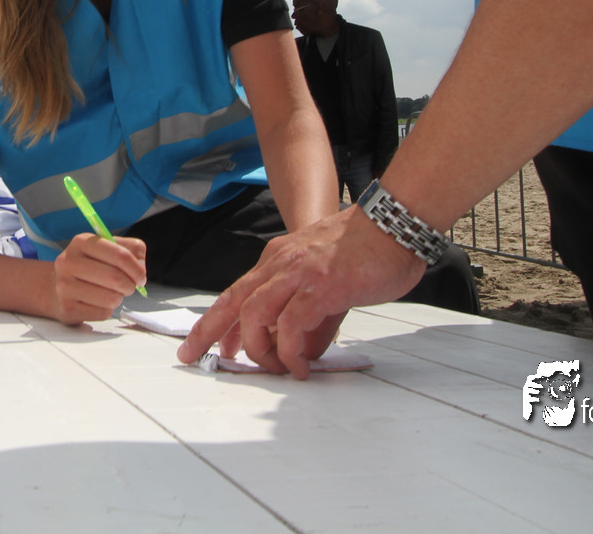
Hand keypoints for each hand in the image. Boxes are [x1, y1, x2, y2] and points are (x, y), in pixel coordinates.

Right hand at [49, 232, 146, 324]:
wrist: (54, 286)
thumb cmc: (88, 266)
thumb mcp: (108, 247)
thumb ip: (131, 249)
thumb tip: (140, 267)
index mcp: (81, 242)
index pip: (120, 255)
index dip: (137, 269)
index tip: (141, 276)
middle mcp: (69, 262)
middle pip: (116, 278)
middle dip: (130, 285)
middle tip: (129, 286)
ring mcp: (65, 286)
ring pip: (111, 298)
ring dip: (118, 298)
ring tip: (111, 293)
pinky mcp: (67, 308)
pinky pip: (103, 313)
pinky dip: (107, 310)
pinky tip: (98, 302)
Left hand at [177, 207, 424, 377]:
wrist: (395, 224)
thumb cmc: (369, 250)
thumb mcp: (327, 282)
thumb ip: (312, 318)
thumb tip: (304, 351)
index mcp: (280, 258)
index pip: (238, 292)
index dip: (218, 320)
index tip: (208, 345)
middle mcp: (282, 263)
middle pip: (233, 300)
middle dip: (208, 332)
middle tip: (196, 358)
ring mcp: (299, 273)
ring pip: (255, 313)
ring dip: (257, 347)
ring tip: (273, 369)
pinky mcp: (321, 287)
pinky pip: (291, 324)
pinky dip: (289, 349)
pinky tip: (299, 365)